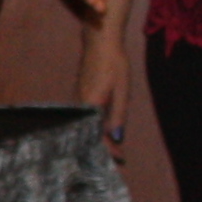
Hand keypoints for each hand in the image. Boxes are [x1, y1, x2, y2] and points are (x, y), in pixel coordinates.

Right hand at [75, 28, 129, 154]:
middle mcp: (81, 104)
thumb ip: (119, 115)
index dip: (108, 149)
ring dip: (98, 136)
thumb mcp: (121, 90)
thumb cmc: (114, 63)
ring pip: (87, 124)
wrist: (100, 41)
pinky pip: (87, 115)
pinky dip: (95, 125)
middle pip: (89, 132)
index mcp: (91, 105)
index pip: (97, 134)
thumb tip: (117, 138)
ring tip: (112, 149)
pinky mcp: (82, 94)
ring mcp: (79, 99)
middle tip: (116, 160)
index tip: (119, 160)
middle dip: (102, 147)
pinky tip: (103, 129)